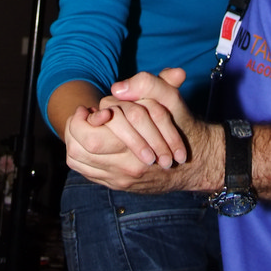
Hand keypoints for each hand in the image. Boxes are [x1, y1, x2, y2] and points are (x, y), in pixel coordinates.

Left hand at [68, 69, 219, 192]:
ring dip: (76, 140)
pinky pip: (85, 171)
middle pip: (79, 149)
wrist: (194, 162)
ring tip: (85, 124)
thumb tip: (117, 87)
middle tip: (84, 113)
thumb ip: (148, 85)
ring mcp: (118, 179)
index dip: (84, 119)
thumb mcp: (171, 100)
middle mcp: (124, 169)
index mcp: (135, 149)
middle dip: (77, 127)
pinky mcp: (116, 185)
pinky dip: (81, 155)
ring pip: (79, 161)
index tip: (94, 108)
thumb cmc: (181, 127)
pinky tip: (89, 141)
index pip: (92, 137)